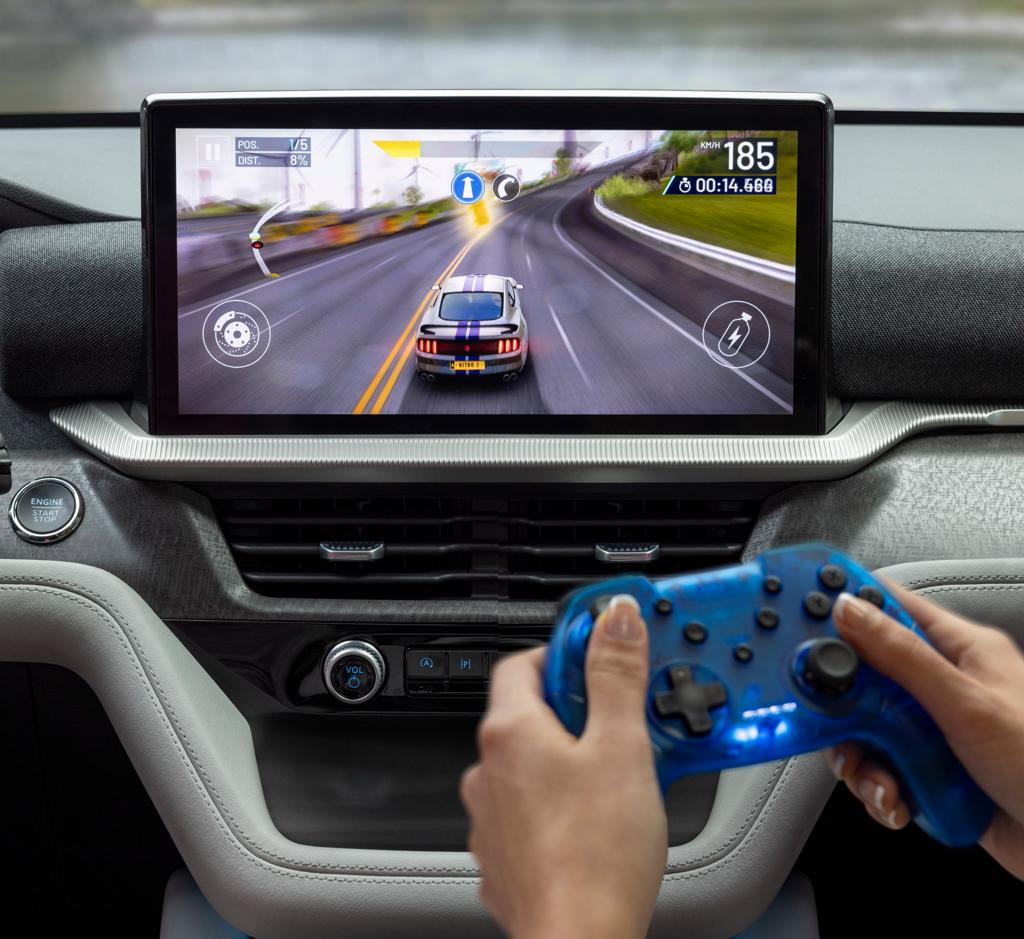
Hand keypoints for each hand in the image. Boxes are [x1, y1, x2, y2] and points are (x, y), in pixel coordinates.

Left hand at [460, 595, 666, 938]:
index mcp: (509, 732)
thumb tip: (615, 619)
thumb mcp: (621, 747)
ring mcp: (491, 817)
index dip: (562, 651)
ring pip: (530, 766)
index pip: (522, 662)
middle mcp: (488, 771)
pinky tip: (596, 818)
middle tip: (622, 718)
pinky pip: (530, 810)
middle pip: (529, 714)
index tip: (599, 651)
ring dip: (567, 759)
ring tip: (618, 773)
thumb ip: (615, 676)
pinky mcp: (505, 856)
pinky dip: (559, 803)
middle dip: (576, 709)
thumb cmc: (595, 855)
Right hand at [823, 580, 1023, 876]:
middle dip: (844, 706)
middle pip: (864, 675)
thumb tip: (849, 610)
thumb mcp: (967, 705)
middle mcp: (942, 686)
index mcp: (960, 650)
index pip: (889, 606)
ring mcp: (933, 730)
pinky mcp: (928, 771)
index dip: (845, 603)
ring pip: (865, 728)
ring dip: (862, 760)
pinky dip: (879, 789)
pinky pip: (881, 769)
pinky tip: (897, 802)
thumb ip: (903, 657)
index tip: (802, 614)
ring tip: (880, 781)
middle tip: (836, 723)